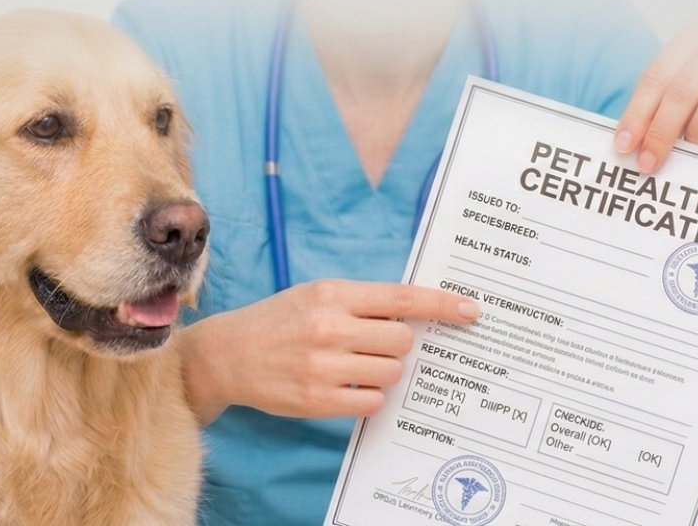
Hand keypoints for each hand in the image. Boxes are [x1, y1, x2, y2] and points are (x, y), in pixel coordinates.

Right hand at [177, 279, 479, 424]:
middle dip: (396, 344)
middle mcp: (329, 327)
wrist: (226, 355)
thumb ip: (361, 301)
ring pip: (391, 371)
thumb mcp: (315, 295)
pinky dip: (369, 397)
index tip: (471, 311)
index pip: (402, 298)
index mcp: (332, 294)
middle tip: (371, 345)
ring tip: (352, 365)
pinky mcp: (317, 399)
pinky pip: (373, 402)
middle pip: (402, 340)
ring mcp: (323, 365)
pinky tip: (347, 386)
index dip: (442, 305)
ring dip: (381, 371)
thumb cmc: (277, 322)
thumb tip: (414, 314)